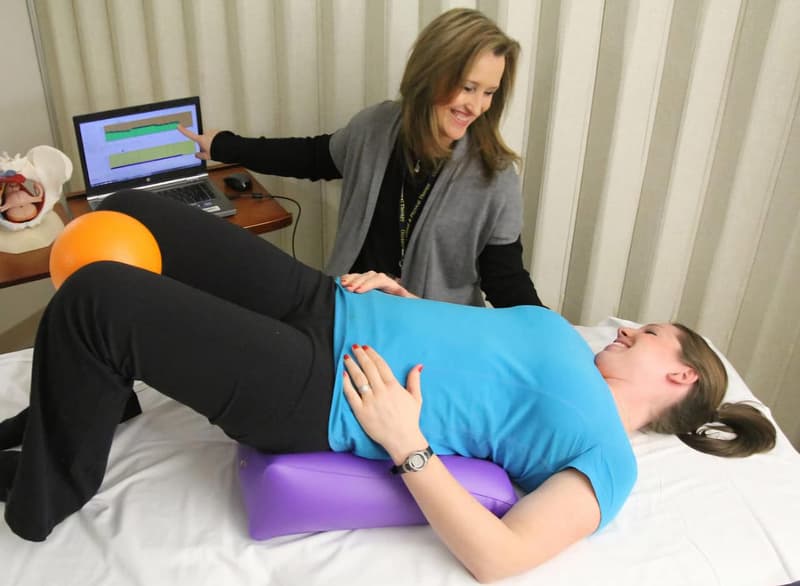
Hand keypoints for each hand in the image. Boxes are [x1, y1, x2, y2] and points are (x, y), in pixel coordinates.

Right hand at [177, 124, 218, 159]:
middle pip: (203, 138)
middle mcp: (205, 134)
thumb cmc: (217, 151)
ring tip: (217, 147)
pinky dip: (217, 139)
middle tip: (211, 149)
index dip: (183, 130)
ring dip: (212, 141)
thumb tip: (196, 155)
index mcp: (201, 139)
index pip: (189, 135)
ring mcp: (212, 132)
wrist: (228, 147)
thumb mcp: (207, 156)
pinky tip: (220, 144)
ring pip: (209, 137)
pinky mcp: (217, 131)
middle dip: (205, 142)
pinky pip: (215, 135)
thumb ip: (201, 156)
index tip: (178, 125)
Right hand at [340, 271, 416, 297]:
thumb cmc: (399, 302)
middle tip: (348, 289)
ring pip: (360, 276)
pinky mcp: (363, 281)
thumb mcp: (402, 300)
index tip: (359, 291)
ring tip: (343, 285)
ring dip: (350, 280)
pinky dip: (347, 279)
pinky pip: (354, 278)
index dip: (367, 284)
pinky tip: (341, 282)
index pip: (378, 280)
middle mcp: (378, 278)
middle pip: (367, 277)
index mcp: (388, 282)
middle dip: (357, 282)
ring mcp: (370, 279)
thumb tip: (404, 294)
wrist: (396, 300)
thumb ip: (403, 296)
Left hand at [342, 345, 425, 460]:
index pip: (380, 365)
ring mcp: (370, 401)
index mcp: (393, 386)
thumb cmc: (410, 419)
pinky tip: (343, 375)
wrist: (402, 439)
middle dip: (361, 355)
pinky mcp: (361, 412)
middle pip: (368, 368)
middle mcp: (381, 391)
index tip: (366, 347)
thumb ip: (414, 380)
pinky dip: (346, 384)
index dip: (372, 354)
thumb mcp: (416, 398)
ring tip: (347, 357)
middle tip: (354, 347)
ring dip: (352, 366)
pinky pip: (351, 395)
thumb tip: (418, 365)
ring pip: (358, 379)